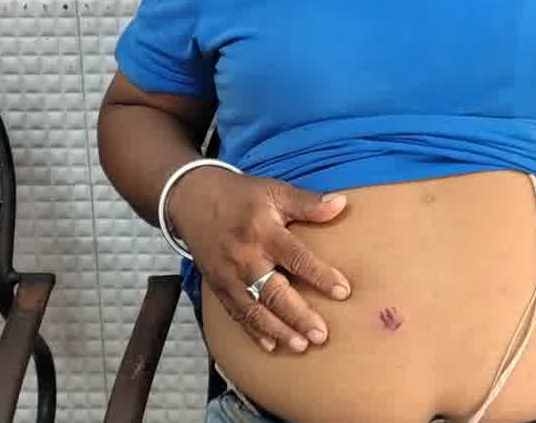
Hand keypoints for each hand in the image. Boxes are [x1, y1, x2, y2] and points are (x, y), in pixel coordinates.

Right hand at [166, 166, 351, 353]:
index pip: (296, 257)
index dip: (320, 275)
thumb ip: (308, 202)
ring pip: (254, 310)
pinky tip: (270, 345)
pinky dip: (253, 331)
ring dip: (278, 330)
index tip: (343, 292)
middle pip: (274, 292)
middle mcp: (245, 258)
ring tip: (301, 345)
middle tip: (321, 335)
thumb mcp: (275, 190)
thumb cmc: (240, 195)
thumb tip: (341, 204)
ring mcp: (229, 275)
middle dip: (298, 316)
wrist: (193, 199)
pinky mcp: (218, 286)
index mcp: (263, 232)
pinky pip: (236, 314)